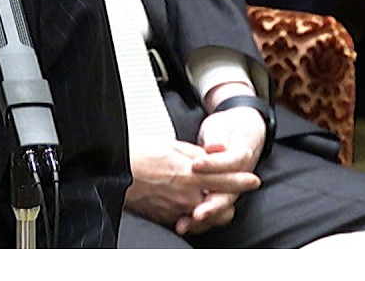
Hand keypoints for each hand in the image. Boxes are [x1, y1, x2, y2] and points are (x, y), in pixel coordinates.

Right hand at [126, 135, 261, 236]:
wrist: (112, 170)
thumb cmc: (137, 154)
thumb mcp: (170, 145)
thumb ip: (196, 153)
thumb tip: (214, 153)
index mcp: (190, 174)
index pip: (225, 180)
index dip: (242, 181)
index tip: (252, 180)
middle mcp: (186, 195)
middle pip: (221, 207)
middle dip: (228, 202)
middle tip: (229, 194)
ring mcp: (175, 209)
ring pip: (204, 217)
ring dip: (210, 211)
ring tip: (207, 202)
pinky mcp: (164, 217)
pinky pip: (185, 220)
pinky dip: (189, 215)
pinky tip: (186, 207)